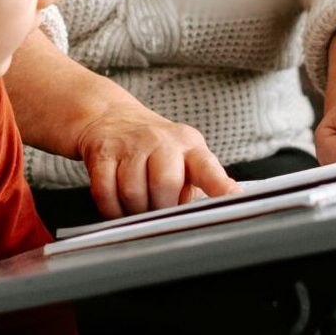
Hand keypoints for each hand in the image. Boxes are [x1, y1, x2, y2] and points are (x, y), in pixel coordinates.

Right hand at [76, 107, 238, 218]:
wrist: (111, 118)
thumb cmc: (155, 149)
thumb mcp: (184, 159)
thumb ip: (198, 185)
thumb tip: (207, 216)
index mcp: (189, 145)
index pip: (207, 168)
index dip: (220, 186)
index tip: (233, 197)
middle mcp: (160, 141)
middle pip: (164, 184)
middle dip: (161, 208)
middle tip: (159, 211)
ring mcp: (129, 145)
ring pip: (132, 191)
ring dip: (134, 210)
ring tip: (138, 207)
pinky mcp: (102, 153)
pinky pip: (105, 192)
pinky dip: (112, 208)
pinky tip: (119, 206)